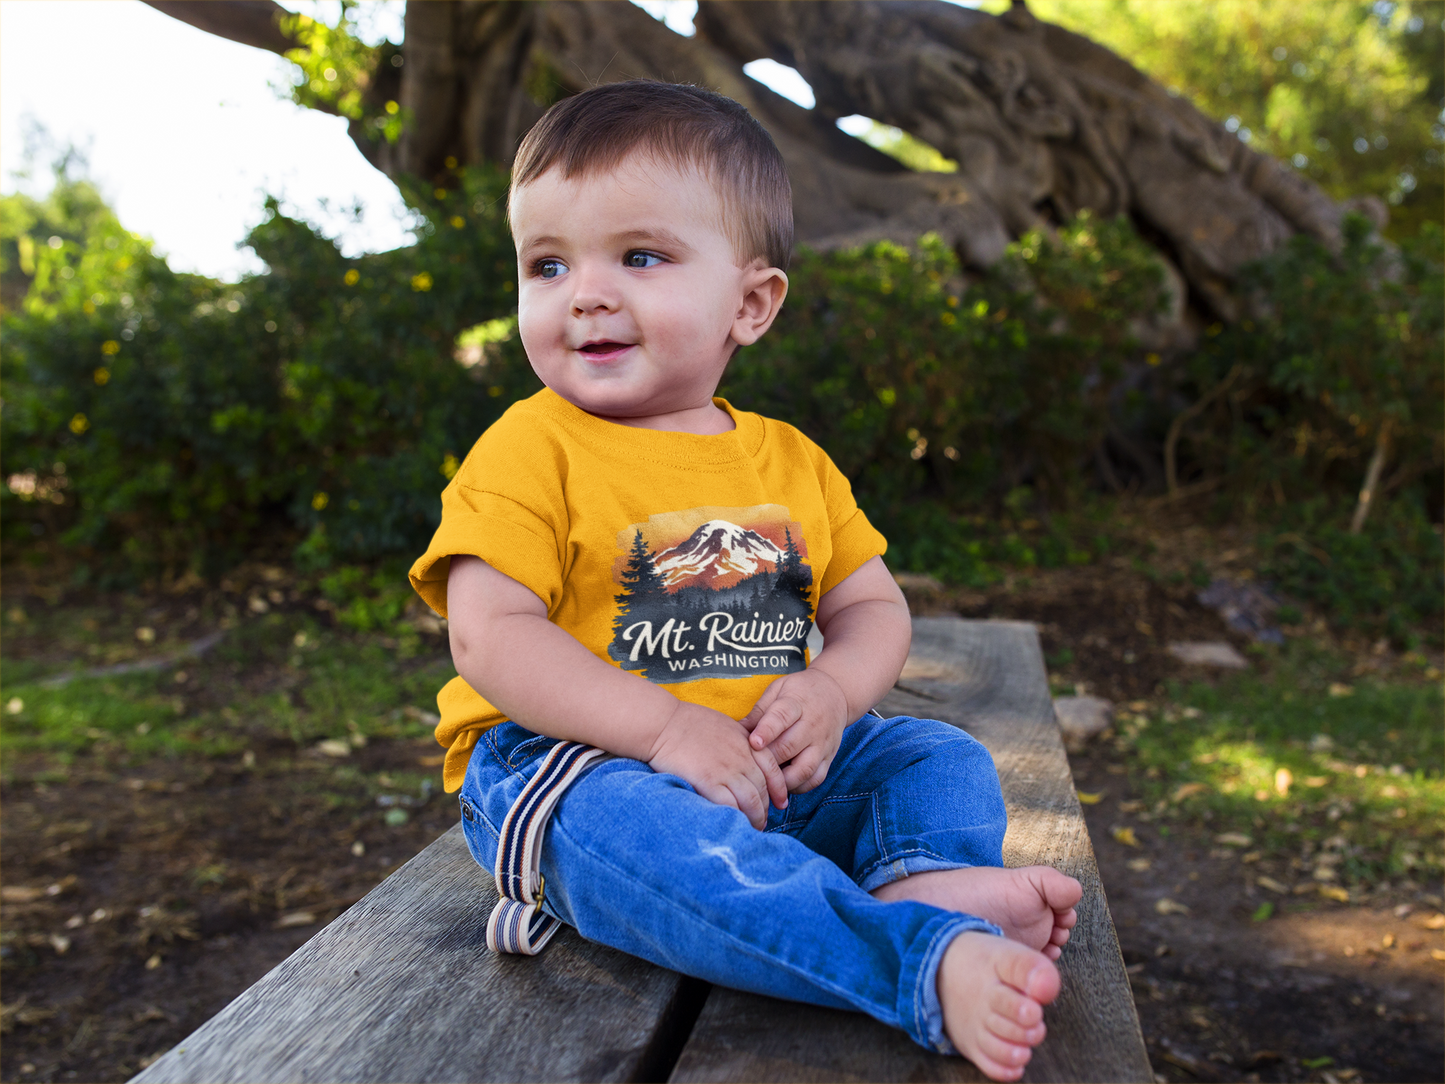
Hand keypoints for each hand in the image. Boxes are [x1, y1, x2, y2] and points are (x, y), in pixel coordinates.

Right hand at [648, 701, 787, 828]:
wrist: (664, 723)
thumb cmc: (687, 722)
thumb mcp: (724, 725)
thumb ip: (738, 742)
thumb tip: (745, 758)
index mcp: (747, 741)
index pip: (773, 769)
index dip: (779, 789)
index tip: (781, 803)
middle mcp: (742, 757)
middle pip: (763, 789)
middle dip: (766, 808)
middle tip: (763, 821)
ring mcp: (727, 770)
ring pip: (751, 801)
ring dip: (755, 818)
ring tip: (752, 828)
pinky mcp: (709, 782)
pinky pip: (730, 805)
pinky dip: (736, 817)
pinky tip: (734, 823)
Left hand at [741, 668, 849, 792]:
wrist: (837, 694)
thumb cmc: (800, 691)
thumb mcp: (779, 689)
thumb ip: (760, 711)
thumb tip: (738, 730)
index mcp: (796, 704)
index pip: (781, 718)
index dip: (766, 731)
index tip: (753, 742)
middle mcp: (812, 725)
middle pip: (789, 747)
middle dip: (768, 760)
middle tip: (750, 768)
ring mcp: (822, 744)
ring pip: (804, 769)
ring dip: (783, 779)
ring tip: (766, 782)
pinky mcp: (829, 757)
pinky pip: (816, 778)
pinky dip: (800, 787)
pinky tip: (784, 786)